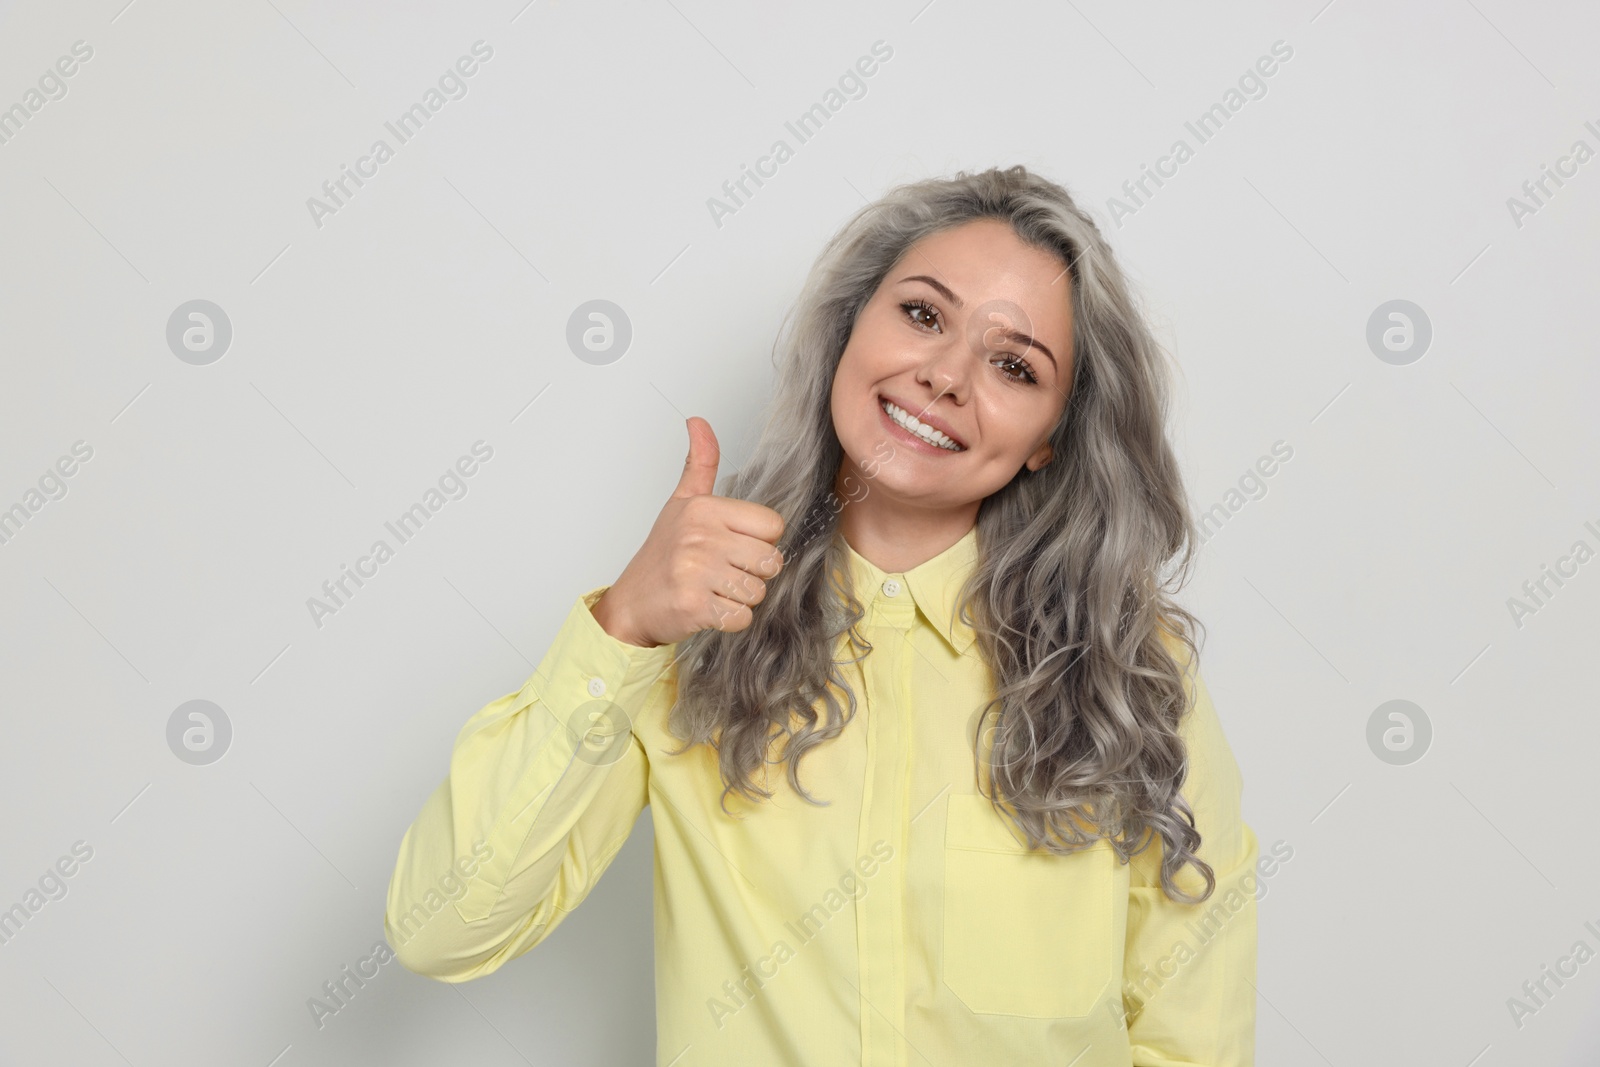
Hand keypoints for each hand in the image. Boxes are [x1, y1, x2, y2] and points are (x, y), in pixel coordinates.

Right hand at [590, 417, 785, 647]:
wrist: (631, 603)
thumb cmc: (662, 555)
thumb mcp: (681, 503)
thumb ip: (700, 463)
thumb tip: (697, 421)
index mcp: (704, 509)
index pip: (772, 525)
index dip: (760, 541)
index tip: (733, 545)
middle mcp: (700, 537)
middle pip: (771, 561)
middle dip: (753, 572)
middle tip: (723, 572)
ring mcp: (696, 571)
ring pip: (758, 591)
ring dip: (741, 597)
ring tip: (713, 589)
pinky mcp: (694, 605)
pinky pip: (742, 617)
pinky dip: (730, 619)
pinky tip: (708, 607)